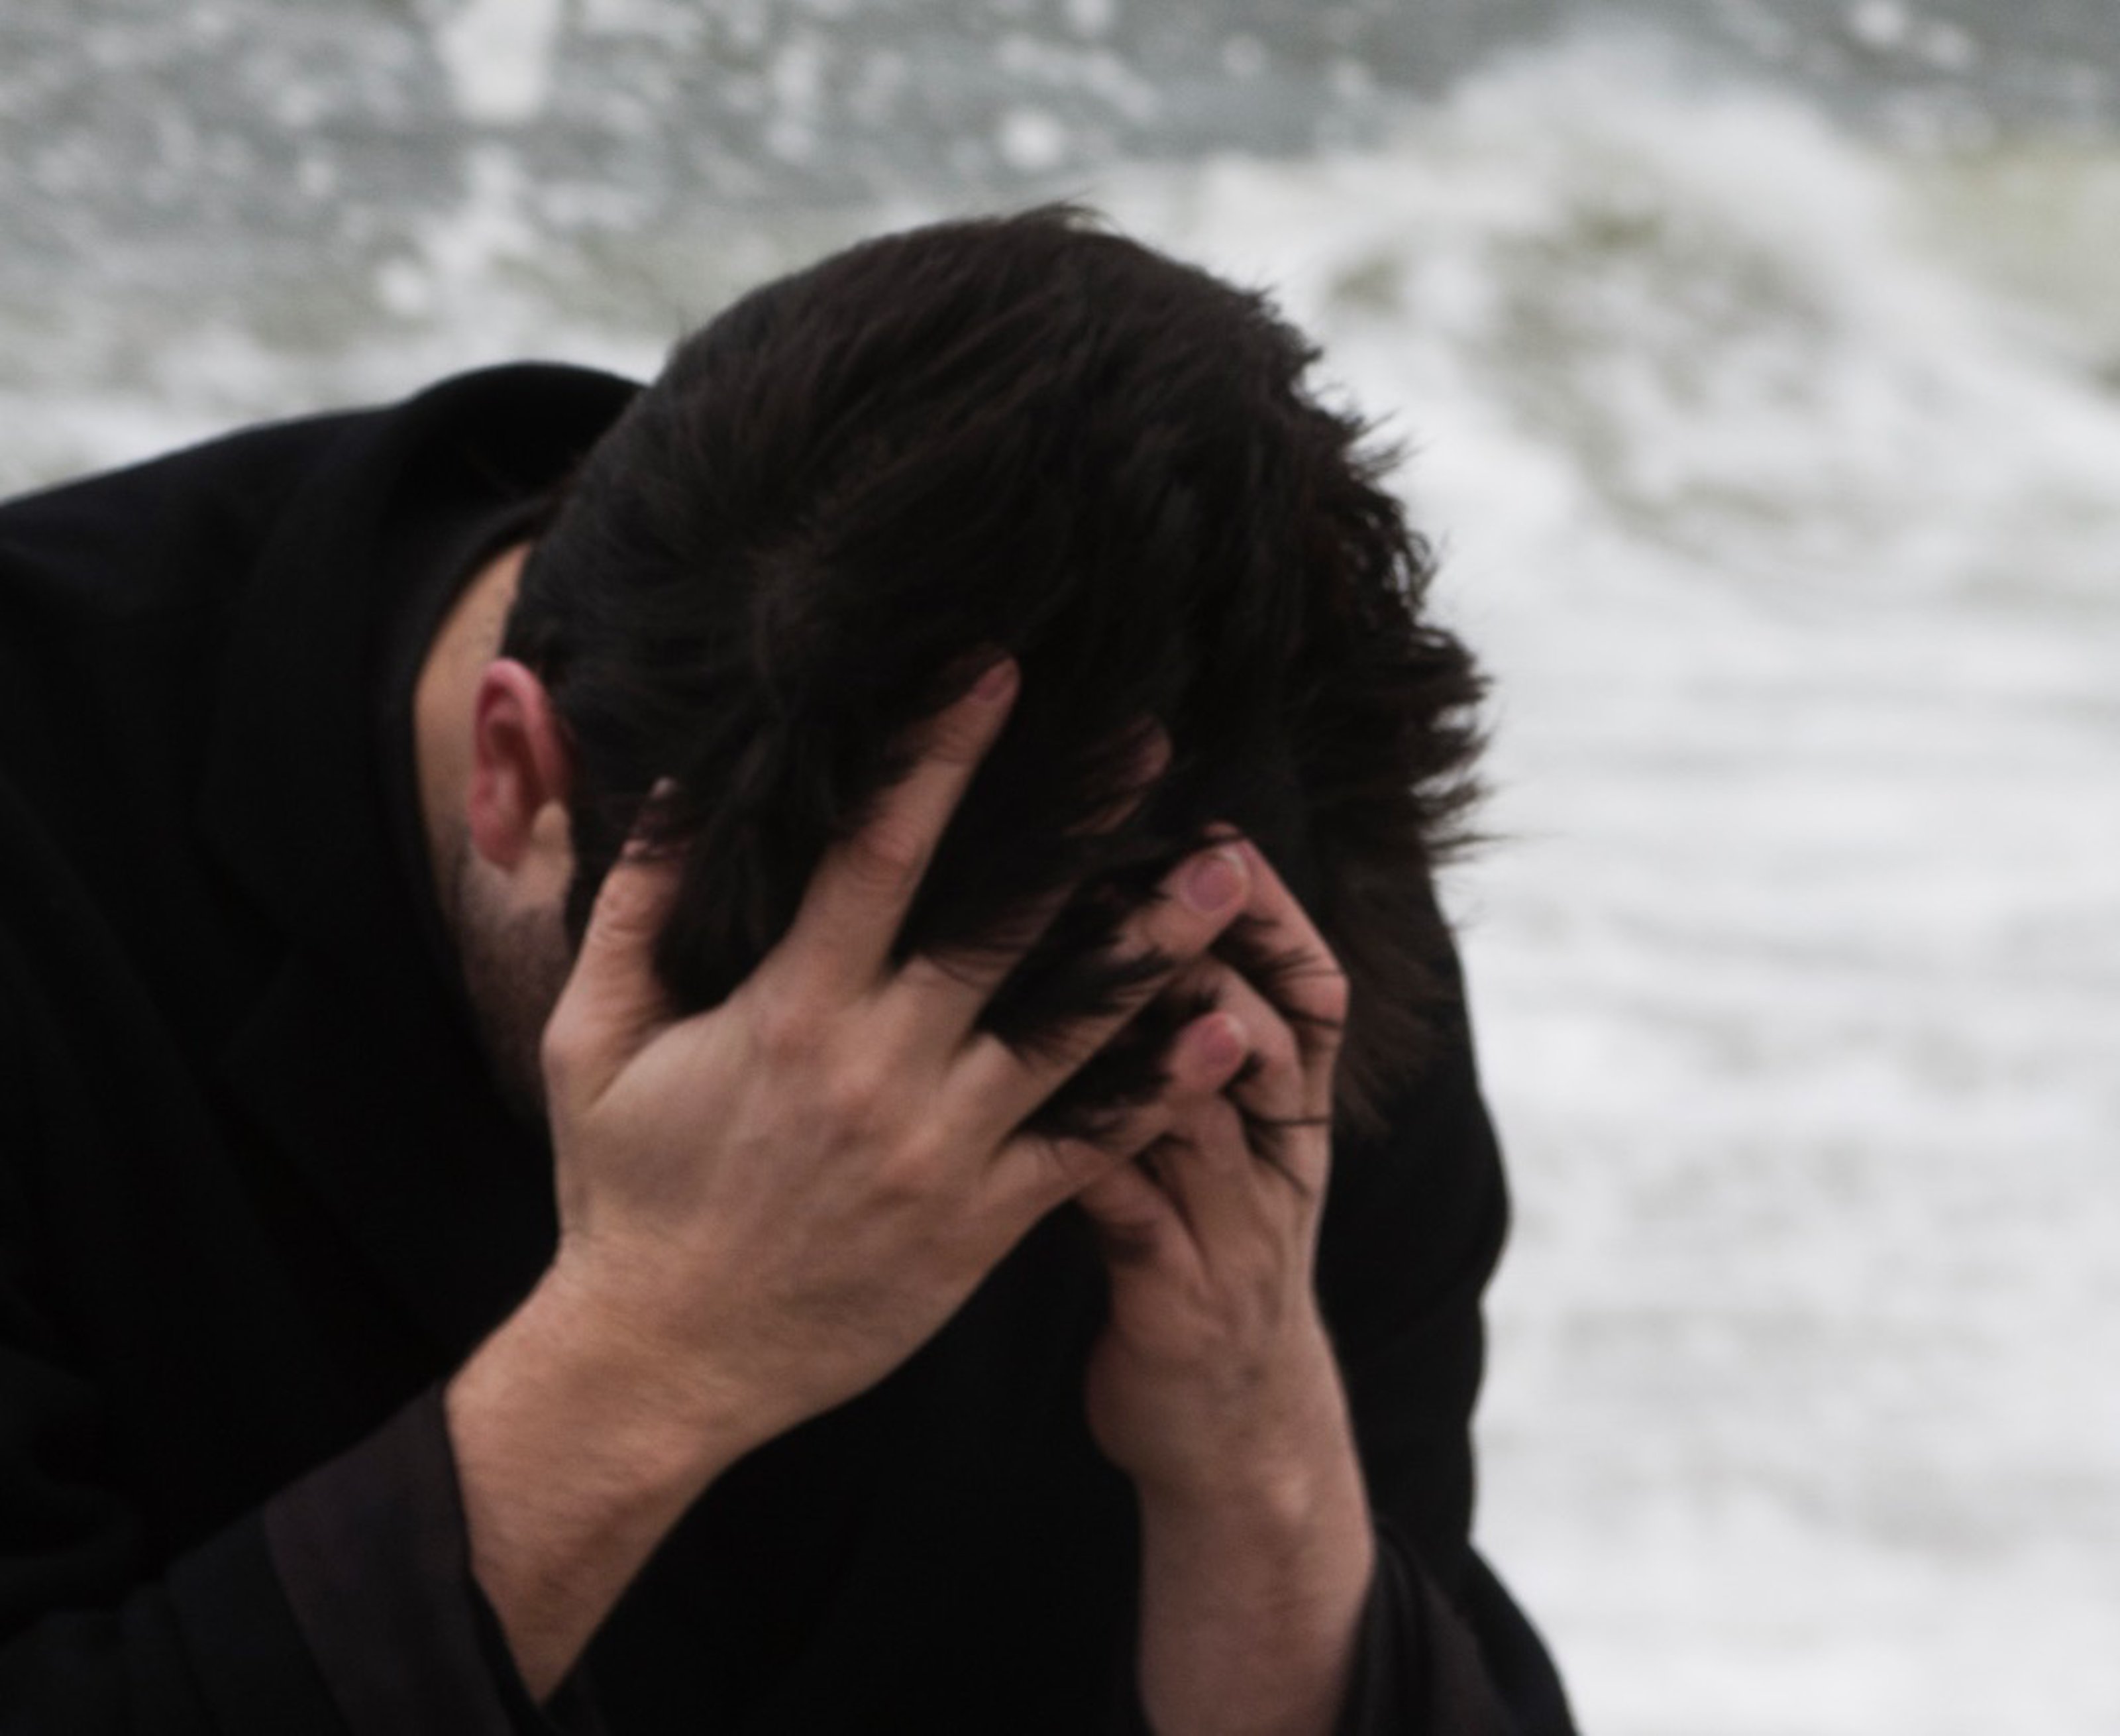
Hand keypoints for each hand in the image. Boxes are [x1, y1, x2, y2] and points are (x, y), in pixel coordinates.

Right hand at [536, 661, 1258, 1458]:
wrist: (664, 1364)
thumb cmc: (624, 1193)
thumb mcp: (591, 1043)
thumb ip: (635, 911)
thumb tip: (680, 789)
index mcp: (789, 1011)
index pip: (879, 853)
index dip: (941, 754)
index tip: (997, 672)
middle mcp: (880, 1070)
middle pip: (1006, 925)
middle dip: (1084, 827)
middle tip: (1157, 745)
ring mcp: (943, 1151)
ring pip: (1074, 1031)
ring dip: (1156, 946)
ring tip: (1225, 874)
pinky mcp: (982, 1224)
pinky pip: (1089, 1151)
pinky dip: (1163, 1094)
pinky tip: (1227, 1037)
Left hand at [1078, 838, 1355, 1502]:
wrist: (1236, 1438)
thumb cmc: (1203, 1265)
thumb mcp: (1223, 1159)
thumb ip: (1183, 1061)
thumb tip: (1126, 936)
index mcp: (1290, 1123)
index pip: (1309, 995)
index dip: (1271, 912)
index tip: (1218, 835)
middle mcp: (1277, 1167)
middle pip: (1260, 1030)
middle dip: (1203, 945)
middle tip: (1134, 875)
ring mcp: (1235, 1236)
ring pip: (1199, 1109)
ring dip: (1145, 1031)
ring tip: (1081, 959)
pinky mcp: (1179, 1302)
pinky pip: (1135, 1210)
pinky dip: (1093, 1149)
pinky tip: (1029, 1102)